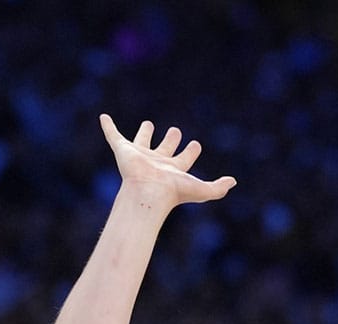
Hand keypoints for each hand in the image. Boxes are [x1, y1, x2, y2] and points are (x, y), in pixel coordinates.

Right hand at [100, 114, 235, 209]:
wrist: (148, 192)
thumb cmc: (174, 192)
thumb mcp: (202, 190)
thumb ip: (218, 188)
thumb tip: (233, 181)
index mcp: (173, 170)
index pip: (184, 158)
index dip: (191, 151)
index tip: (196, 144)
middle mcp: (157, 162)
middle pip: (164, 149)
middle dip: (171, 140)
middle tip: (176, 131)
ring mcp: (139, 156)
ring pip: (142, 141)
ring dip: (145, 133)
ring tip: (148, 124)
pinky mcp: (123, 151)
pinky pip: (113, 136)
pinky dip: (108, 127)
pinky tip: (104, 117)